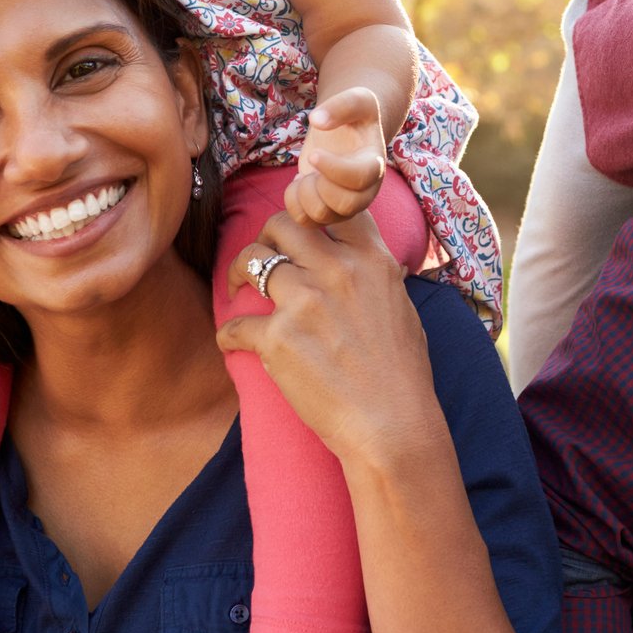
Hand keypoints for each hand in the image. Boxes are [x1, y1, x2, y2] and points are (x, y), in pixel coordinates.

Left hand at [215, 209, 438, 468]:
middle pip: (282, 224)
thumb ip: (377, 276)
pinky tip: (232, 344)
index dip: (309, 209)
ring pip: (252, 260)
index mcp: (372, 261)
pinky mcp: (278, 338)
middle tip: (260, 258)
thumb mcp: (402, 308)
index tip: (298, 226)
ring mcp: (305, 302)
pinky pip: (235, 324)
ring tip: (235, 290)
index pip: (333, 207)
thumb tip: (364, 263)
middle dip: (265, 237)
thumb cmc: (403, 375)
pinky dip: (229, 335)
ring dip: (237, 274)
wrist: (393, 425)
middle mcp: (338, 271)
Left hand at [286, 86, 385, 225]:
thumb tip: (317, 119)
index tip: (314, 154)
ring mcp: (346, 207)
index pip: (359, 178)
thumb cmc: (354, 118)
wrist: (349, 134)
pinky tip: (299, 184)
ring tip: (306, 173)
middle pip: (344, 205)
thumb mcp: (356, 99)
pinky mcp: (327, 214)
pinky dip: (293, 203)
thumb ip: (341, 105)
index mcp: (374, 165)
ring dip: (303, 192)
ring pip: (321, 216)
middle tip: (313, 162)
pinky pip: (305, 222)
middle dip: (318, 185)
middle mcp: (364, 192)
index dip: (333, 168)